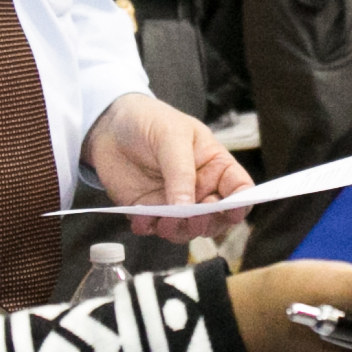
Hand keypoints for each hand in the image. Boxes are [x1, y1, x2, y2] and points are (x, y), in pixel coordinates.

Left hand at [85, 90, 251, 242]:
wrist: (110, 124)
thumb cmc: (149, 120)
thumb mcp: (171, 137)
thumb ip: (181, 173)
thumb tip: (187, 209)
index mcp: (215, 165)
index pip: (239, 189)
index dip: (241, 203)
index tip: (232, 212)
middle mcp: (199, 188)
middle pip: (216, 218)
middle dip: (207, 223)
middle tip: (193, 219)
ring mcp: (175, 201)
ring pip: (187, 229)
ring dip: (178, 231)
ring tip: (163, 221)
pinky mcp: (150, 210)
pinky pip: (154, 228)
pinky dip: (149, 228)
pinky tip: (141, 220)